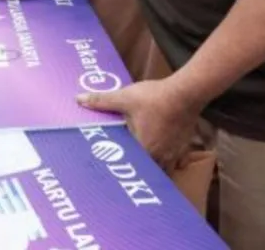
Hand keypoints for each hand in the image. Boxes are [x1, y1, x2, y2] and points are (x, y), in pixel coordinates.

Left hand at [77, 79, 199, 171]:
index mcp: (144, 150)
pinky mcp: (183, 145)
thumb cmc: (155, 98)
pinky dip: (167, 159)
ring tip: (143, 164)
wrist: (186, 93)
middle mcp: (160, 157)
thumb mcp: (125, 98)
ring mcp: (174, 153)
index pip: (129, 166)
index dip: (121, 168)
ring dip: (153, 167)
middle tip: (126, 167)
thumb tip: (79, 99)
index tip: (112, 168)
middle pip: (147, 172)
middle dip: (138, 171)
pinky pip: (175, 161)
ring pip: (162, 169)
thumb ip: (102, 101)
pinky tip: (162, 151)